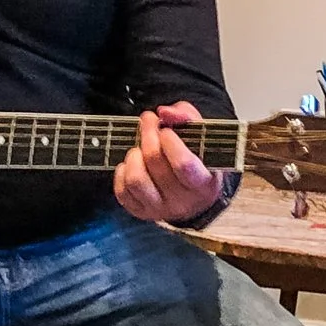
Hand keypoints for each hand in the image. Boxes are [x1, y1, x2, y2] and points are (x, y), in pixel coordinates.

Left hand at [113, 102, 218, 223]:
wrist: (195, 196)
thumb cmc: (198, 160)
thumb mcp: (202, 136)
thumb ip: (187, 117)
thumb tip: (164, 112)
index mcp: (203, 184)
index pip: (183, 164)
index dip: (170, 142)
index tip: (166, 129)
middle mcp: (183, 201)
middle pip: (156, 163)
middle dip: (148, 135)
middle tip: (148, 121)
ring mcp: (160, 209)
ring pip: (136, 179)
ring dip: (134, 156)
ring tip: (140, 147)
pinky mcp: (142, 212)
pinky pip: (122, 192)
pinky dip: (123, 172)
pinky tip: (134, 163)